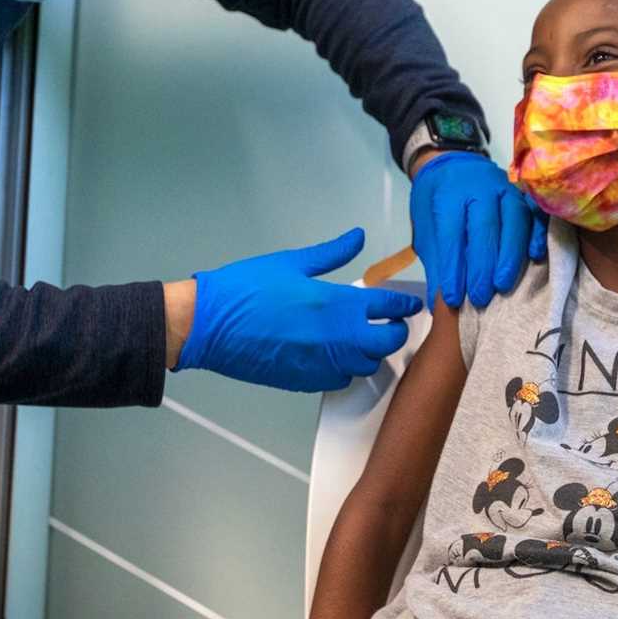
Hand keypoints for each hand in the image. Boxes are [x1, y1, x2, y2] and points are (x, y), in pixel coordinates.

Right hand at [174, 228, 419, 391]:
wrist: (208, 325)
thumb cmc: (246, 288)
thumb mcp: (291, 262)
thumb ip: (331, 253)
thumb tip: (358, 237)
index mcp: (336, 303)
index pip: (387, 307)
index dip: (403, 305)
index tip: (409, 304)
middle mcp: (337, 338)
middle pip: (386, 342)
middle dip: (393, 331)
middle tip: (387, 321)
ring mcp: (322, 364)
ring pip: (366, 364)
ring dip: (369, 351)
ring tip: (360, 336)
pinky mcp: (305, 381)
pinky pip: (341, 380)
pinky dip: (345, 368)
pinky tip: (335, 354)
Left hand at [409, 151, 547, 309]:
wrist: (452, 163)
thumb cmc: (436, 199)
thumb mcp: (425, 225)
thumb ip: (435, 260)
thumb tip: (438, 302)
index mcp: (449, 194)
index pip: (451, 233)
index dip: (453, 267)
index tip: (453, 298)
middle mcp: (479, 187)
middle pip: (485, 227)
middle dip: (483, 266)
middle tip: (480, 298)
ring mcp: (505, 187)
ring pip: (514, 220)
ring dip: (510, 256)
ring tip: (503, 286)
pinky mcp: (524, 192)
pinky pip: (536, 212)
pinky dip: (537, 234)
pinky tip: (535, 257)